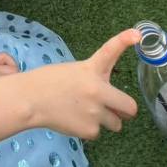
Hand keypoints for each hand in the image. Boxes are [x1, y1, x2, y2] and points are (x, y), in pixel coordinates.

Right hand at [24, 29, 139, 139]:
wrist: (30, 100)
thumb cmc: (49, 82)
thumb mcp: (73, 72)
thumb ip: (94, 82)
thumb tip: (110, 103)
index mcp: (91, 69)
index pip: (110, 50)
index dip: (125, 40)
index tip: (137, 34)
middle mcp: (98, 90)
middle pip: (130, 107)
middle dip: (123, 110)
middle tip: (114, 109)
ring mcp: (95, 112)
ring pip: (116, 124)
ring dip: (105, 120)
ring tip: (84, 113)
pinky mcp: (90, 130)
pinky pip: (98, 133)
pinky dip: (88, 129)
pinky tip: (73, 120)